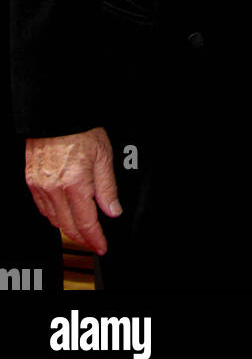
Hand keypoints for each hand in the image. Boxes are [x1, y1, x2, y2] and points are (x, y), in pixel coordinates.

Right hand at [25, 127, 120, 254]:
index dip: (95, 239)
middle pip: (68, 227)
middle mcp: (54, 188)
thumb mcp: (104, 155)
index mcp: (75, 184)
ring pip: (53, 220)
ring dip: (68, 227)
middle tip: (94, 241)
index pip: (85, 223)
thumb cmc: (80, 129)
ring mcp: (40, 186)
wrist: (56, 113)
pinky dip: (53, 215)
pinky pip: (42, 207)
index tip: (102, 246)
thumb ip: (108, 187)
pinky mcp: (31, 180)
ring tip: (81, 227)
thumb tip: (113, 210)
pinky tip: (63, 211)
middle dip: (82, 238)